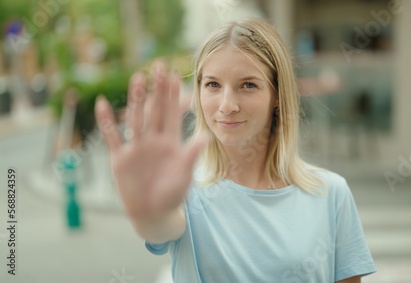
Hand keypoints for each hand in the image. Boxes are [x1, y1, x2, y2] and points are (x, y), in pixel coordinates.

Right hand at [95, 61, 208, 219]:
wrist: (154, 214)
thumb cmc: (172, 195)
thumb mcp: (184, 175)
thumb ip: (191, 155)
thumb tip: (205, 136)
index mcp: (171, 143)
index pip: (172, 114)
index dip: (173, 96)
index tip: (174, 75)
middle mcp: (153, 141)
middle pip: (154, 110)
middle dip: (156, 89)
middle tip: (158, 66)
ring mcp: (136, 148)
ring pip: (135, 119)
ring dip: (136, 100)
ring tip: (137, 78)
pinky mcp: (120, 159)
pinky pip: (112, 137)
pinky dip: (106, 122)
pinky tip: (102, 104)